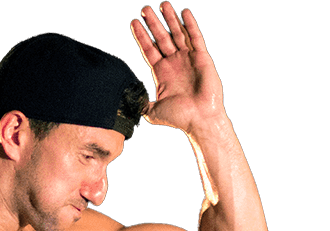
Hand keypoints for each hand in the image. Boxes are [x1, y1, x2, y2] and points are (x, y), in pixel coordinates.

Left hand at [129, 4, 223, 133]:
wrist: (201, 119)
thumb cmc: (180, 117)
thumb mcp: (154, 112)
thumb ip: (141, 105)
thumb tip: (127, 103)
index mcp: (162, 73)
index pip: (149, 49)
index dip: (141, 36)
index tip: (134, 22)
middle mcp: (174, 63)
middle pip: (161, 38)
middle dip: (153, 23)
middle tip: (144, 8)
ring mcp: (188, 59)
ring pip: (177, 33)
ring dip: (170, 19)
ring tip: (163, 4)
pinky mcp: (202, 57)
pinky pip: (195, 37)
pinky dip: (190, 24)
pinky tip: (184, 12)